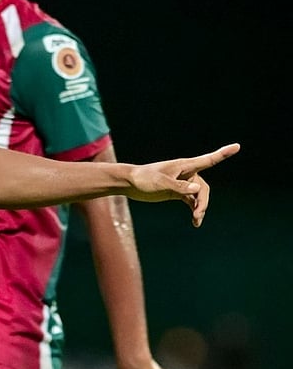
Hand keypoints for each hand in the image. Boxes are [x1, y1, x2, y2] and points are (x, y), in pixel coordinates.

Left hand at [125, 143, 239, 226]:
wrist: (130, 184)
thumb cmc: (144, 179)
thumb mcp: (161, 183)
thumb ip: (179, 186)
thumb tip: (198, 189)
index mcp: (185, 166)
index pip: (208, 160)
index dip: (223, 154)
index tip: (237, 146)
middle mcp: (187, 174)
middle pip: (204, 188)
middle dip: (203, 202)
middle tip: (198, 214)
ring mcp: (183, 183)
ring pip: (199, 196)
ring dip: (199, 208)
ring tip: (196, 221)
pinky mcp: (177, 192)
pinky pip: (191, 201)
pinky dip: (194, 210)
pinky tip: (195, 222)